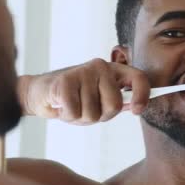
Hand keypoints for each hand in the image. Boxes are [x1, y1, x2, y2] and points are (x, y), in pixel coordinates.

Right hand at [18, 59, 150, 124]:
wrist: (41, 93)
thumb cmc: (73, 99)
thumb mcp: (99, 101)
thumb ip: (117, 102)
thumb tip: (136, 106)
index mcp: (113, 70)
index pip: (138, 78)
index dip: (142, 95)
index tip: (136, 110)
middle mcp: (101, 66)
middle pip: (114, 105)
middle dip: (100, 116)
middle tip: (86, 110)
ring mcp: (83, 72)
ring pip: (92, 113)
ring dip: (80, 117)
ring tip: (71, 106)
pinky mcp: (65, 80)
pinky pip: (75, 112)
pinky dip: (67, 116)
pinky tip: (61, 105)